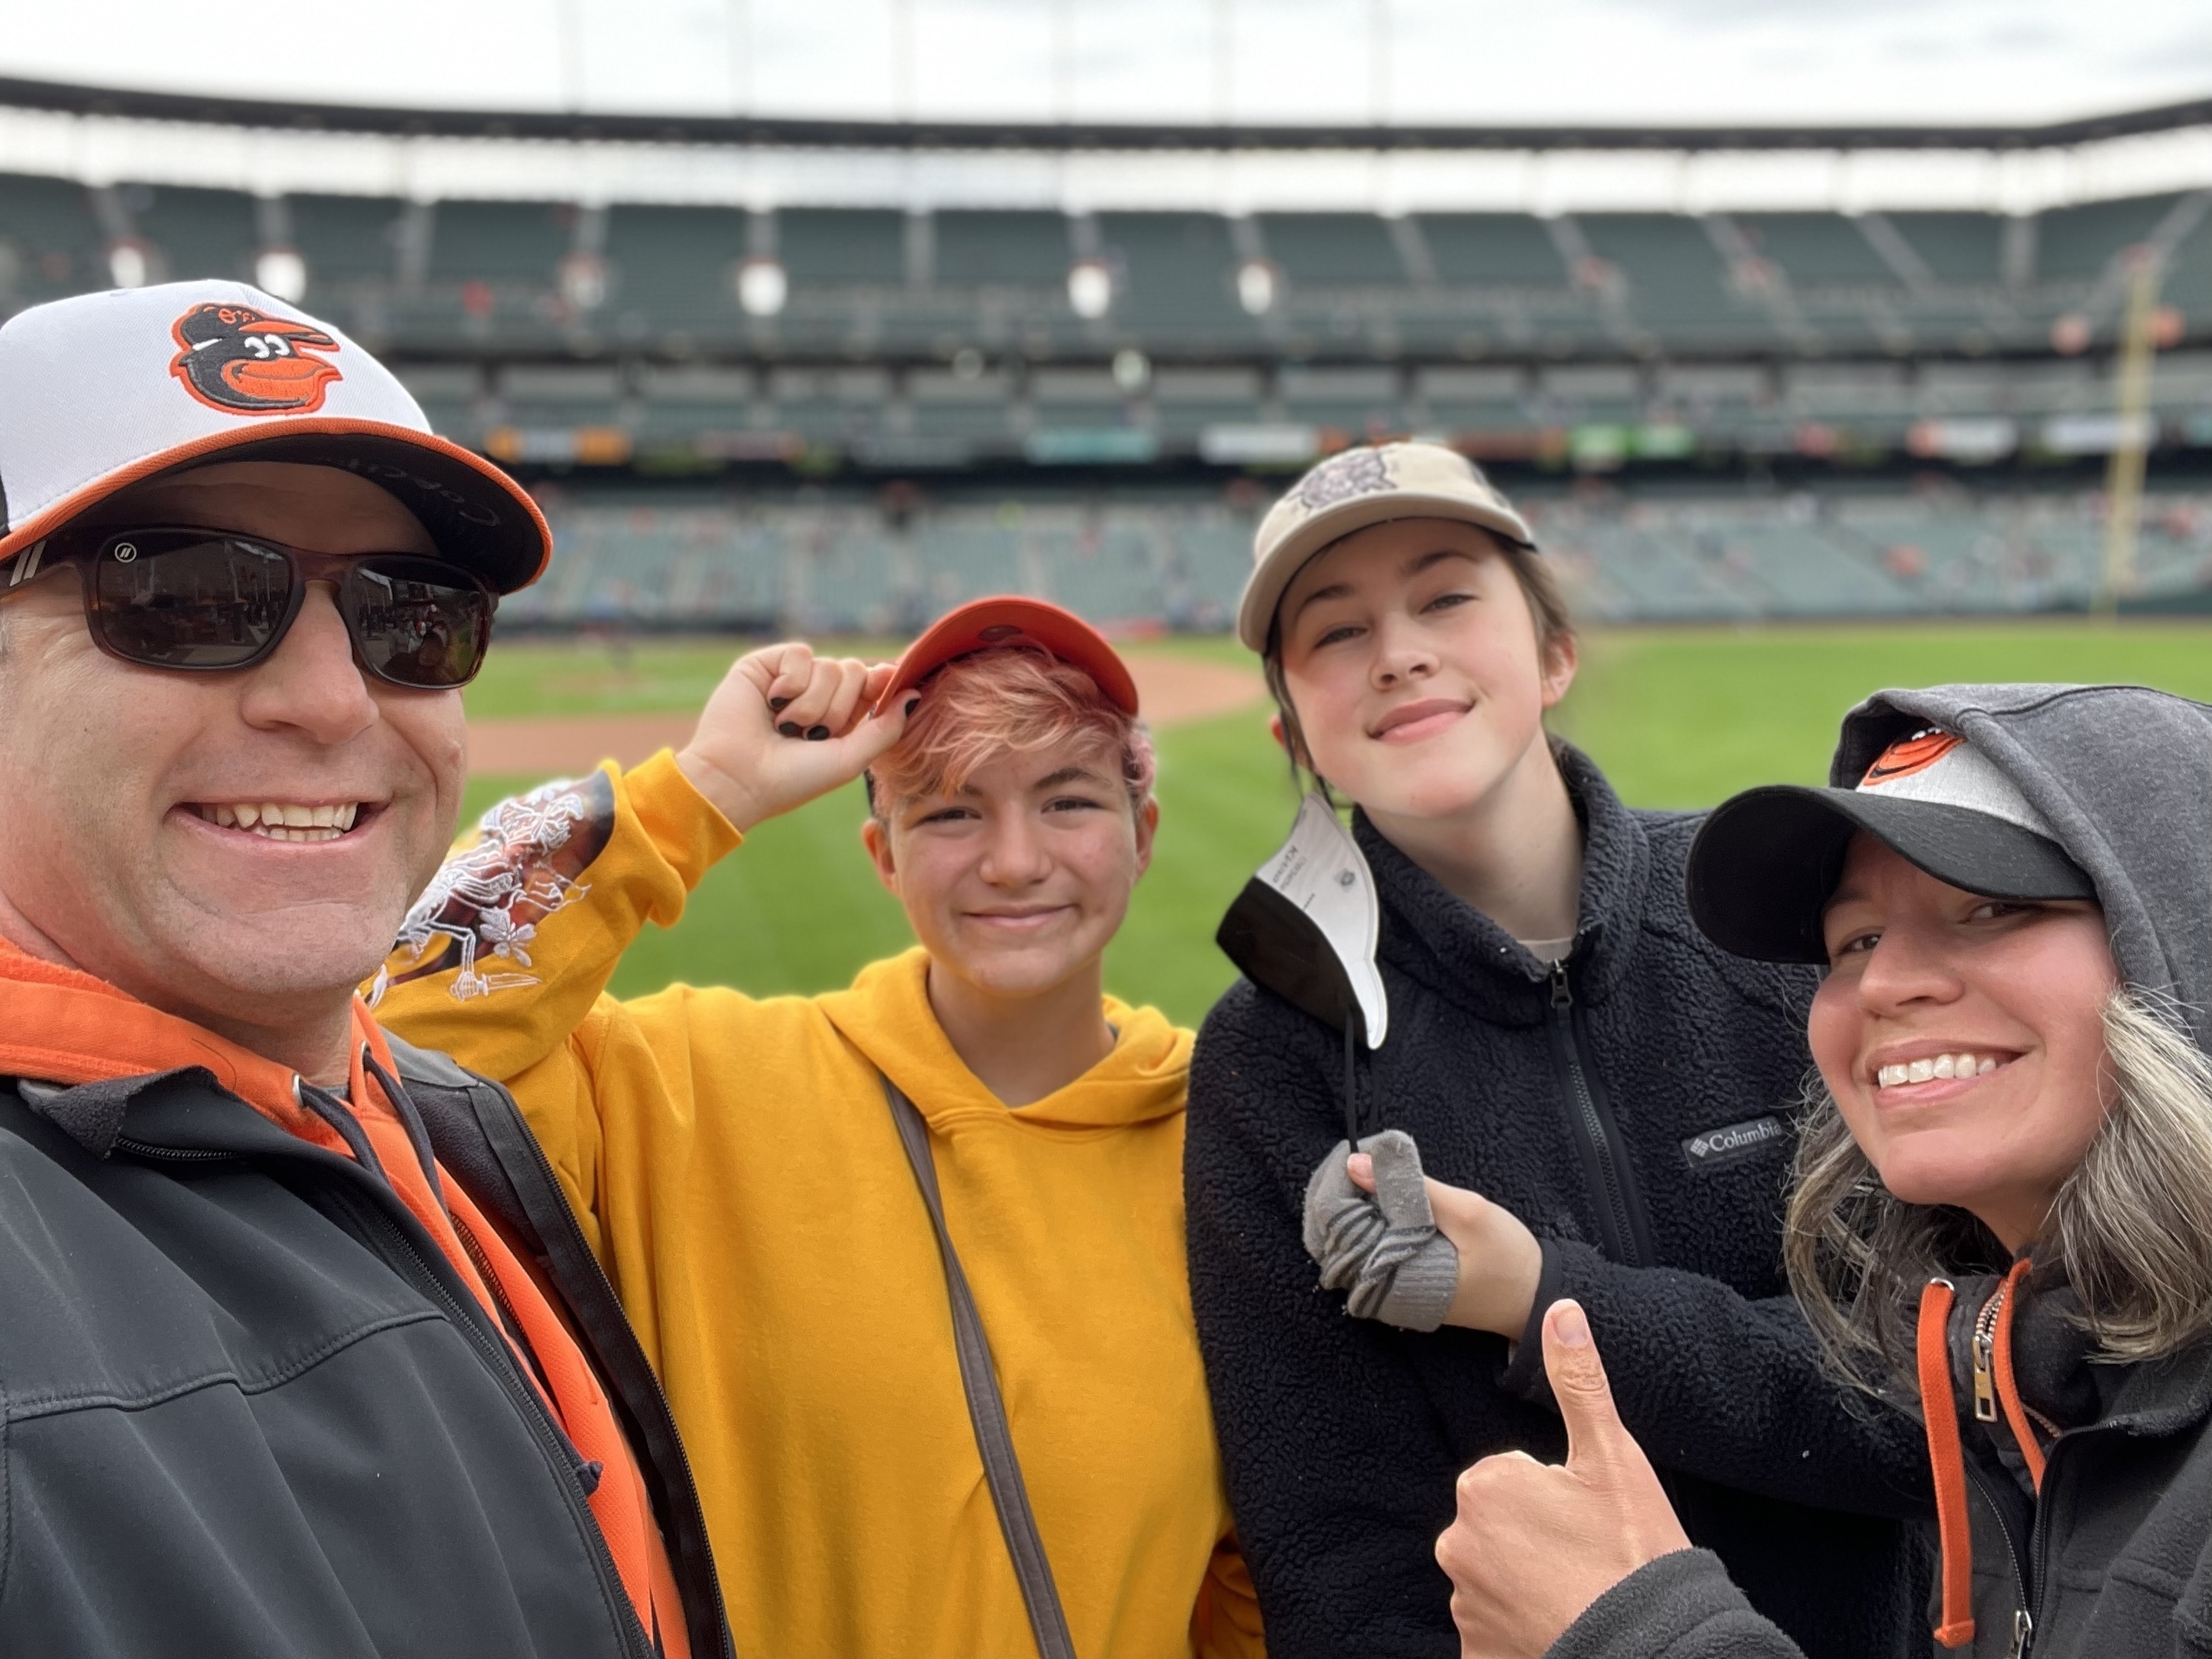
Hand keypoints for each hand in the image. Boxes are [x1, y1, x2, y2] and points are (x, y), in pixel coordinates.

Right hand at [675, 643, 911, 833]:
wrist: (738, 779)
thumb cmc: (793, 779)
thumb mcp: (850, 759)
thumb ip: (886, 729)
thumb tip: (914, 694)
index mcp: (840, 717)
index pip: (872, 683)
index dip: (881, 681)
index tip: (887, 681)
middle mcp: (817, 695)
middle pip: (855, 670)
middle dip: (840, 707)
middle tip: (812, 734)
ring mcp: (791, 679)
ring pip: (829, 665)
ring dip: (812, 704)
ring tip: (786, 727)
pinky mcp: (766, 665)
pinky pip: (801, 654)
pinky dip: (792, 682)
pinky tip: (772, 702)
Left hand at [1347, 1153, 1542, 1336]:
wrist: (1538, 1298)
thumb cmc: (1507, 1259)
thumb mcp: (1466, 1213)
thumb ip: (1414, 1188)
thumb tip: (1356, 1164)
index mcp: (1393, 1278)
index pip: (1342, 1234)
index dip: (1337, 1196)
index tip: (1345, 1164)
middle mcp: (1387, 1291)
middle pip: (1344, 1241)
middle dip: (1345, 1203)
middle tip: (1357, 1165)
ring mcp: (1396, 1291)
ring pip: (1361, 1245)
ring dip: (1361, 1213)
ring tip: (1367, 1179)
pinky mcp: (1408, 1285)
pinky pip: (1379, 1252)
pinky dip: (1378, 1227)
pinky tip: (1385, 1203)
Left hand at [1436, 1301, 1690, 1658]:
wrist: (1651, 1649)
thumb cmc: (1633, 1553)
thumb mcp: (1612, 1458)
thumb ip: (1579, 1382)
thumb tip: (1561, 1310)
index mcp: (1484, 1486)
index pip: (1513, 1478)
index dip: (1557, 1498)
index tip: (1590, 1523)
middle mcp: (1457, 1542)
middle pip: (1499, 1527)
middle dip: (1537, 1538)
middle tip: (1589, 1559)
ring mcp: (1463, 1603)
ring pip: (1497, 1576)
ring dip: (1530, 1583)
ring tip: (1581, 1593)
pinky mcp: (1473, 1650)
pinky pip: (1493, 1626)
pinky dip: (1520, 1626)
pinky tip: (1561, 1623)